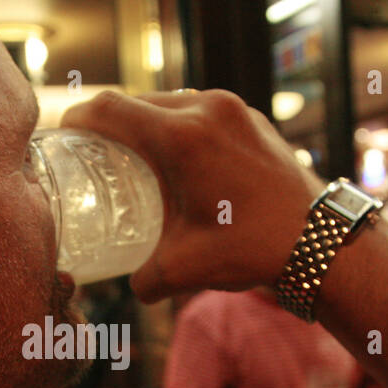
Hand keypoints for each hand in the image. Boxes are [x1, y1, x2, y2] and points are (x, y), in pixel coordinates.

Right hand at [60, 89, 324, 303]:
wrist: (322, 241)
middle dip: (111, 121)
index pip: (111, 109)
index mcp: (181, 137)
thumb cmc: (253, 250)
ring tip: (136, 153)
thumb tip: (134, 286)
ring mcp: (233, 109)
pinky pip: (202, 109)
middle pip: (139, 101)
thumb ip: (145, 279)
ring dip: (148, 121)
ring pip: (172, 102)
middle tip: (94, 149)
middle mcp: (206, 109)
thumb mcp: (184, 269)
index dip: (80, 117)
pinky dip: (181, 126)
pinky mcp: (251, 118)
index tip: (66, 133)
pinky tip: (180, 158)